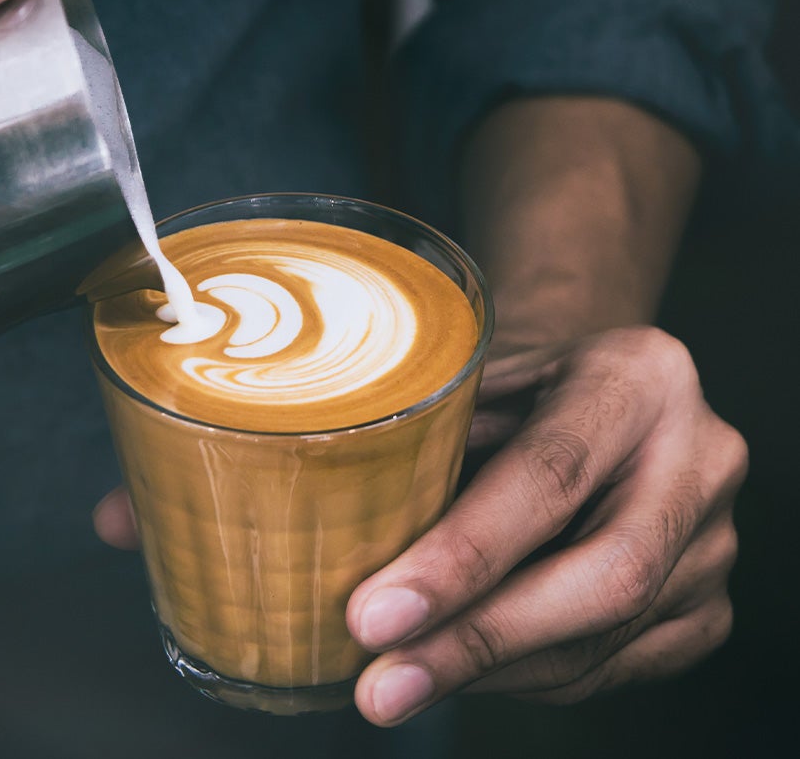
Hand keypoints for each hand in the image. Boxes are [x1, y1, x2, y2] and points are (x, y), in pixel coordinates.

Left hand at [345, 326, 747, 724]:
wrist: (604, 398)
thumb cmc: (520, 388)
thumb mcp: (480, 380)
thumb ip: (435, 445)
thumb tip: (342, 539)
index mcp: (638, 376)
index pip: (551, 474)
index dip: (462, 555)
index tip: (377, 614)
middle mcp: (700, 458)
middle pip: (604, 576)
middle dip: (479, 638)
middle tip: (381, 682)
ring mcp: (715, 541)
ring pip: (607, 639)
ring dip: (493, 671)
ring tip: (401, 681)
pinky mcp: (709, 606)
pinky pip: (616, 668)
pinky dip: (527, 678)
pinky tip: (464, 668)